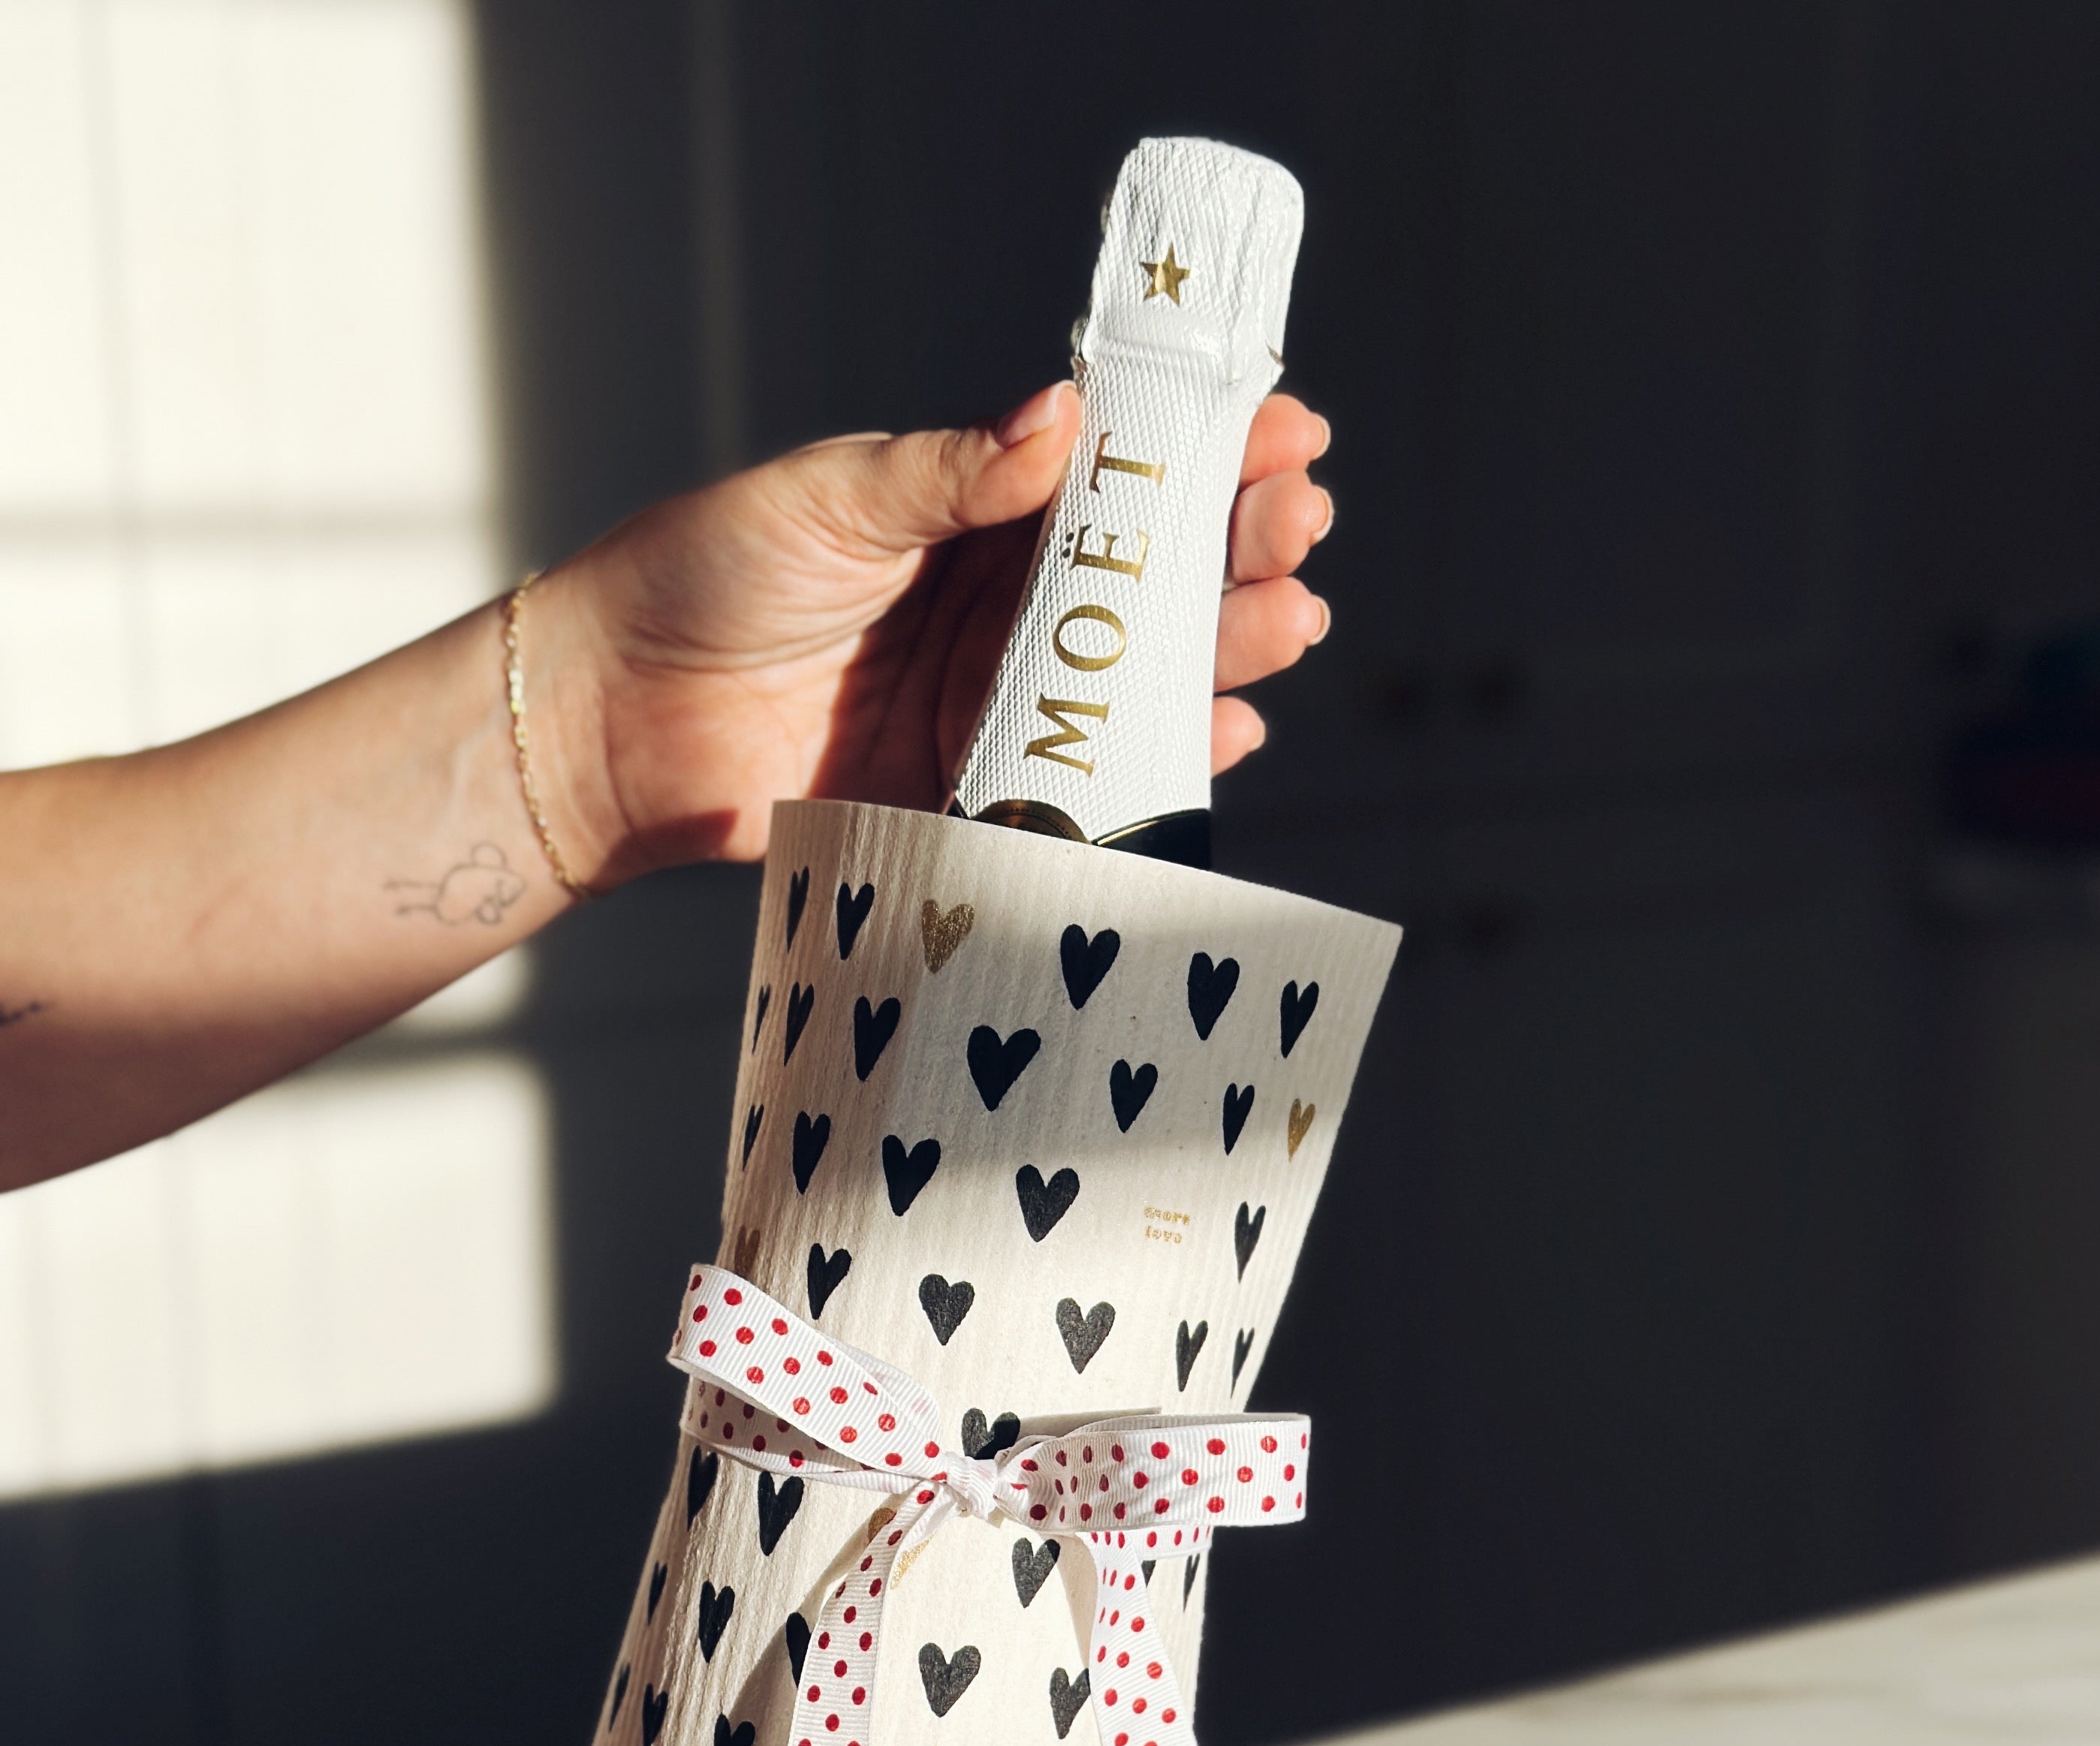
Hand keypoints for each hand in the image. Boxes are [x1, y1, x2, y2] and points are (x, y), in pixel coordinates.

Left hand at [540, 384, 1334, 883]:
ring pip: (1139, 679)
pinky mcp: (971, 792)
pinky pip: (1086, 784)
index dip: (1202, 451)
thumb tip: (1062, 418)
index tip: (1283, 428)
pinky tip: (1227, 737)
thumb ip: (946, 474)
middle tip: (1301, 529)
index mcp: (971, 513)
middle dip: (1237, 549)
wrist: (616, 722)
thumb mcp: (828, 499)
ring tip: (1289, 621)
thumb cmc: (702, 578)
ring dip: (1224, 652)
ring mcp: (994, 702)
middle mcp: (999, 607)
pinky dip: (1162, 766)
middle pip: (1149, 578)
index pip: (1113, 475)